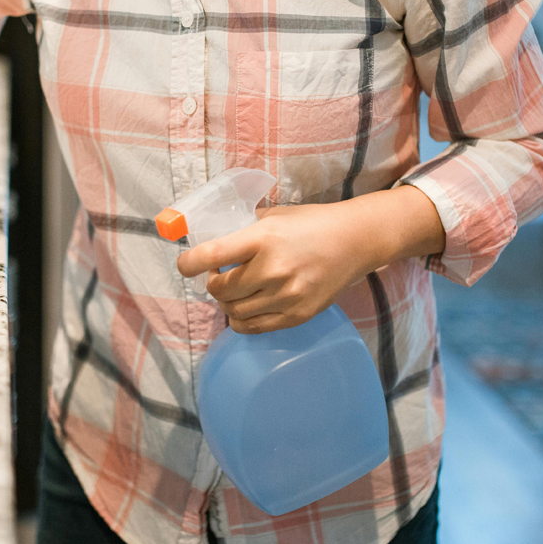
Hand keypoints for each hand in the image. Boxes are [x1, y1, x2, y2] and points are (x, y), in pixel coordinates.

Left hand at [175, 185, 445, 333]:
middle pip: (220, 289)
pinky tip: (244, 309)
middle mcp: (272, 269)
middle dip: (212, 283)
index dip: (189, 263)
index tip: (186, 265)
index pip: (211, 255)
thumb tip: (212, 239)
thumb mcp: (275, 216)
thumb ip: (244, 229)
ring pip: (234, 311)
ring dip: (226, 302)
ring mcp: (286, 296)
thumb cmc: (312, 222)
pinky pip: (254, 327)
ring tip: (234, 290)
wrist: (356, 240)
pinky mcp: (297, 314)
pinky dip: (241, 321)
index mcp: (262, 239)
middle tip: (219, 275)